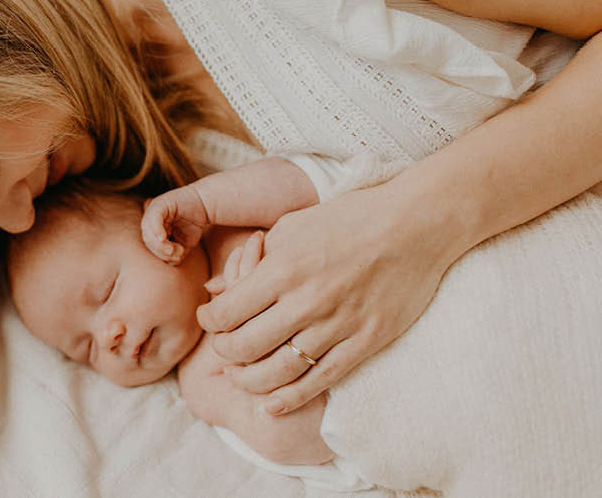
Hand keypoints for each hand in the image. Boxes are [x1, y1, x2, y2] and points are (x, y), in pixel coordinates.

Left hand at [141, 184, 211, 263]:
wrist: (206, 206)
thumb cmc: (194, 225)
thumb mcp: (184, 243)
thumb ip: (175, 253)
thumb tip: (170, 263)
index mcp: (154, 229)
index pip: (150, 246)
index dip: (161, 255)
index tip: (176, 259)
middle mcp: (151, 219)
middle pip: (148, 239)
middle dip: (160, 251)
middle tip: (175, 255)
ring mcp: (153, 210)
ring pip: (148, 231)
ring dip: (159, 244)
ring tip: (173, 249)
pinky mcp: (159, 204)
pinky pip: (153, 218)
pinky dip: (156, 230)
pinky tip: (163, 238)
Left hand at [197, 181, 456, 414]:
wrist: (415, 224)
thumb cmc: (348, 218)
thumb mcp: (291, 227)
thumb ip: (251, 261)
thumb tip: (214, 289)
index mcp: (283, 269)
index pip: (227, 312)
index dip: (209, 321)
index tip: (208, 318)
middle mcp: (307, 301)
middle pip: (245, 347)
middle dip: (223, 353)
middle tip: (222, 349)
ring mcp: (338, 325)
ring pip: (278, 372)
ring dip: (249, 381)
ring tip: (239, 376)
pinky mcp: (366, 341)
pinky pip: (320, 381)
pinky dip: (290, 399)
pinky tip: (271, 405)